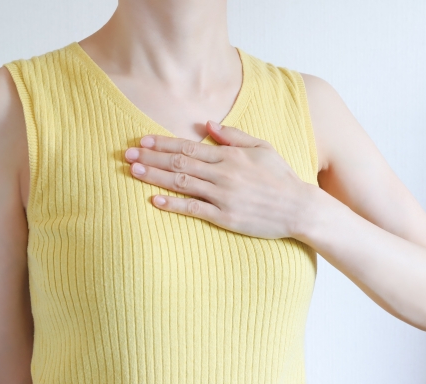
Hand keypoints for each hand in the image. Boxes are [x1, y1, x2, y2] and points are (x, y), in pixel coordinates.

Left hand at [123, 121, 313, 239]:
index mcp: (231, 155)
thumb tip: (208, 124)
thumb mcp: (262, 148)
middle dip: (150, 158)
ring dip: (155, 176)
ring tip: (133, 172)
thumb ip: (234, 135)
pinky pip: (194, 209)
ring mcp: (223, 196)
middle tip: (126, 155)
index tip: (142, 140)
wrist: (299, 207)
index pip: (188, 146)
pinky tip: (155, 200)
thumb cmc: (282, 177)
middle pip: (179, 163)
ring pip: (182, 183)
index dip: (162, 143)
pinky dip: (173, 204)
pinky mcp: (226, 217)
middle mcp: (223, 173)